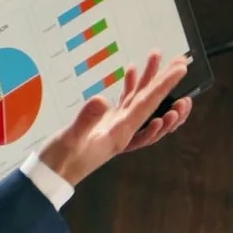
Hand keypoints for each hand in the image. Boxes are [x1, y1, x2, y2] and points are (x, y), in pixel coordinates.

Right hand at [35, 53, 191, 185]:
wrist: (52, 176)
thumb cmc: (61, 162)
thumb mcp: (70, 140)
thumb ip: (85, 121)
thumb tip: (102, 100)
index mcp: (122, 133)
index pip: (149, 106)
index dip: (165, 86)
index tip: (180, 70)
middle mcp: (125, 130)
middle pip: (152, 102)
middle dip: (167, 81)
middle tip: (181, 61)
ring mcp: (117, 126)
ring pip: (141, 99)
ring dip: (150, 79)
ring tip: (156, 56)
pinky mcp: (107, 124)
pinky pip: (126, 102)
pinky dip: (131, 86)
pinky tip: (131, 71)